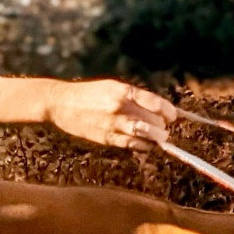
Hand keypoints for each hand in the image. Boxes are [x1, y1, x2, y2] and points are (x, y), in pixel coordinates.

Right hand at [43, 79, 176, 149]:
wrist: (61, 103)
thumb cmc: (90, 93)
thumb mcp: (113, 87)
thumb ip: (135, 97)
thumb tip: (159, 109)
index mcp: (124, 91)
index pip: (157, 104)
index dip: (169, 112)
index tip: (172, 116)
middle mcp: (120, 107)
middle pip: (154, 121)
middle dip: (163, 126)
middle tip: (164, 128)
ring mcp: (113, 124)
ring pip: (146, 135)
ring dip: (157, 138)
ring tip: (158, 138)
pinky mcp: (106, 138)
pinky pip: (132, 145)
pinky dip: (143, 146)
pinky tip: (145, 144)